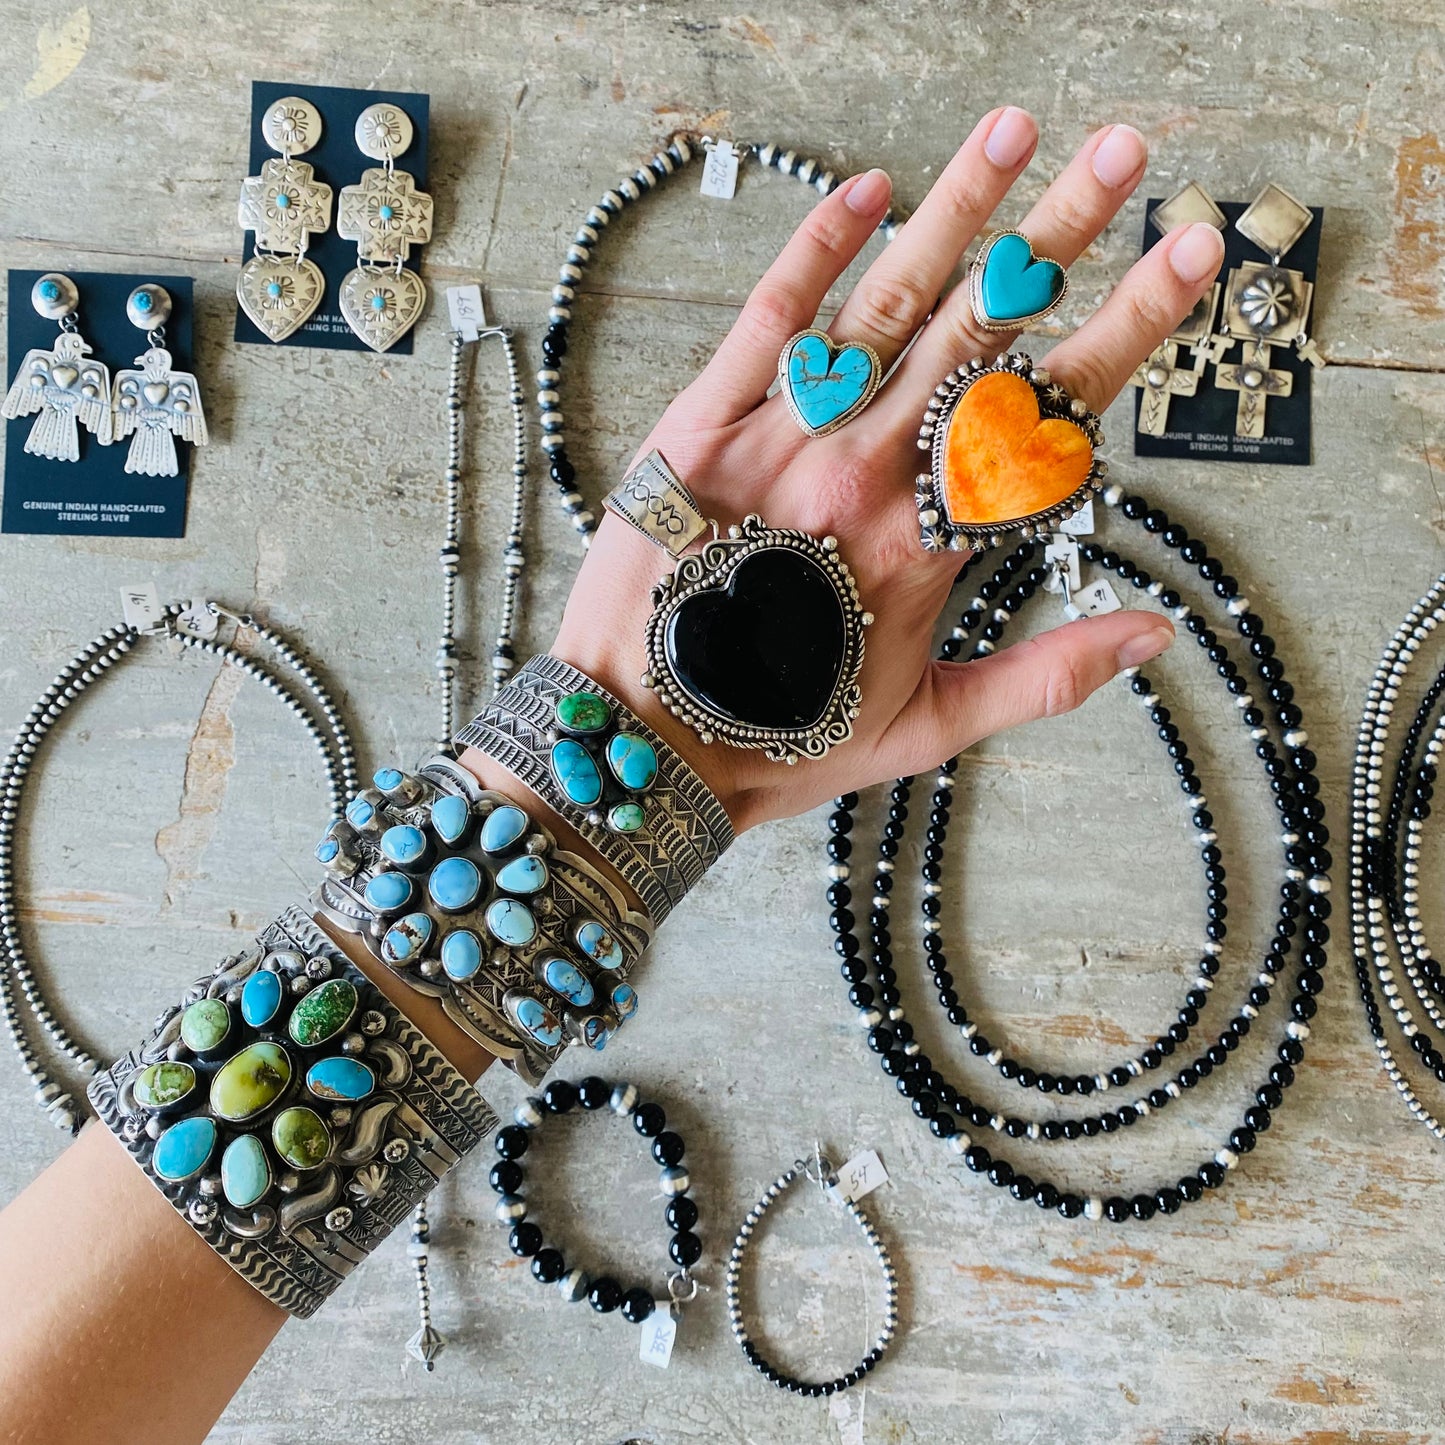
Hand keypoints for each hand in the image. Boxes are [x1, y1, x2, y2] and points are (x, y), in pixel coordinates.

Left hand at [545, 109, 1224, 830]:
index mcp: (930, 546)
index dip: (1129, 324)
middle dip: (1059, 236)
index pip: (1050, 413)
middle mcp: (866, 478)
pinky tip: (867, 189)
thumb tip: (1154, 634)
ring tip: (1014, 131)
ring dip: (956, 216)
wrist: (648, 746)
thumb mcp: (931, 729)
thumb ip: (1048, 678)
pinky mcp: (699, 427)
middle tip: (1121, 151)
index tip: (1188, 250)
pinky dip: (813, 251)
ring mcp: (783, 442)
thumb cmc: (787, 742)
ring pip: (886, 307)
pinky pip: (766, 321)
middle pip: (981, 336)